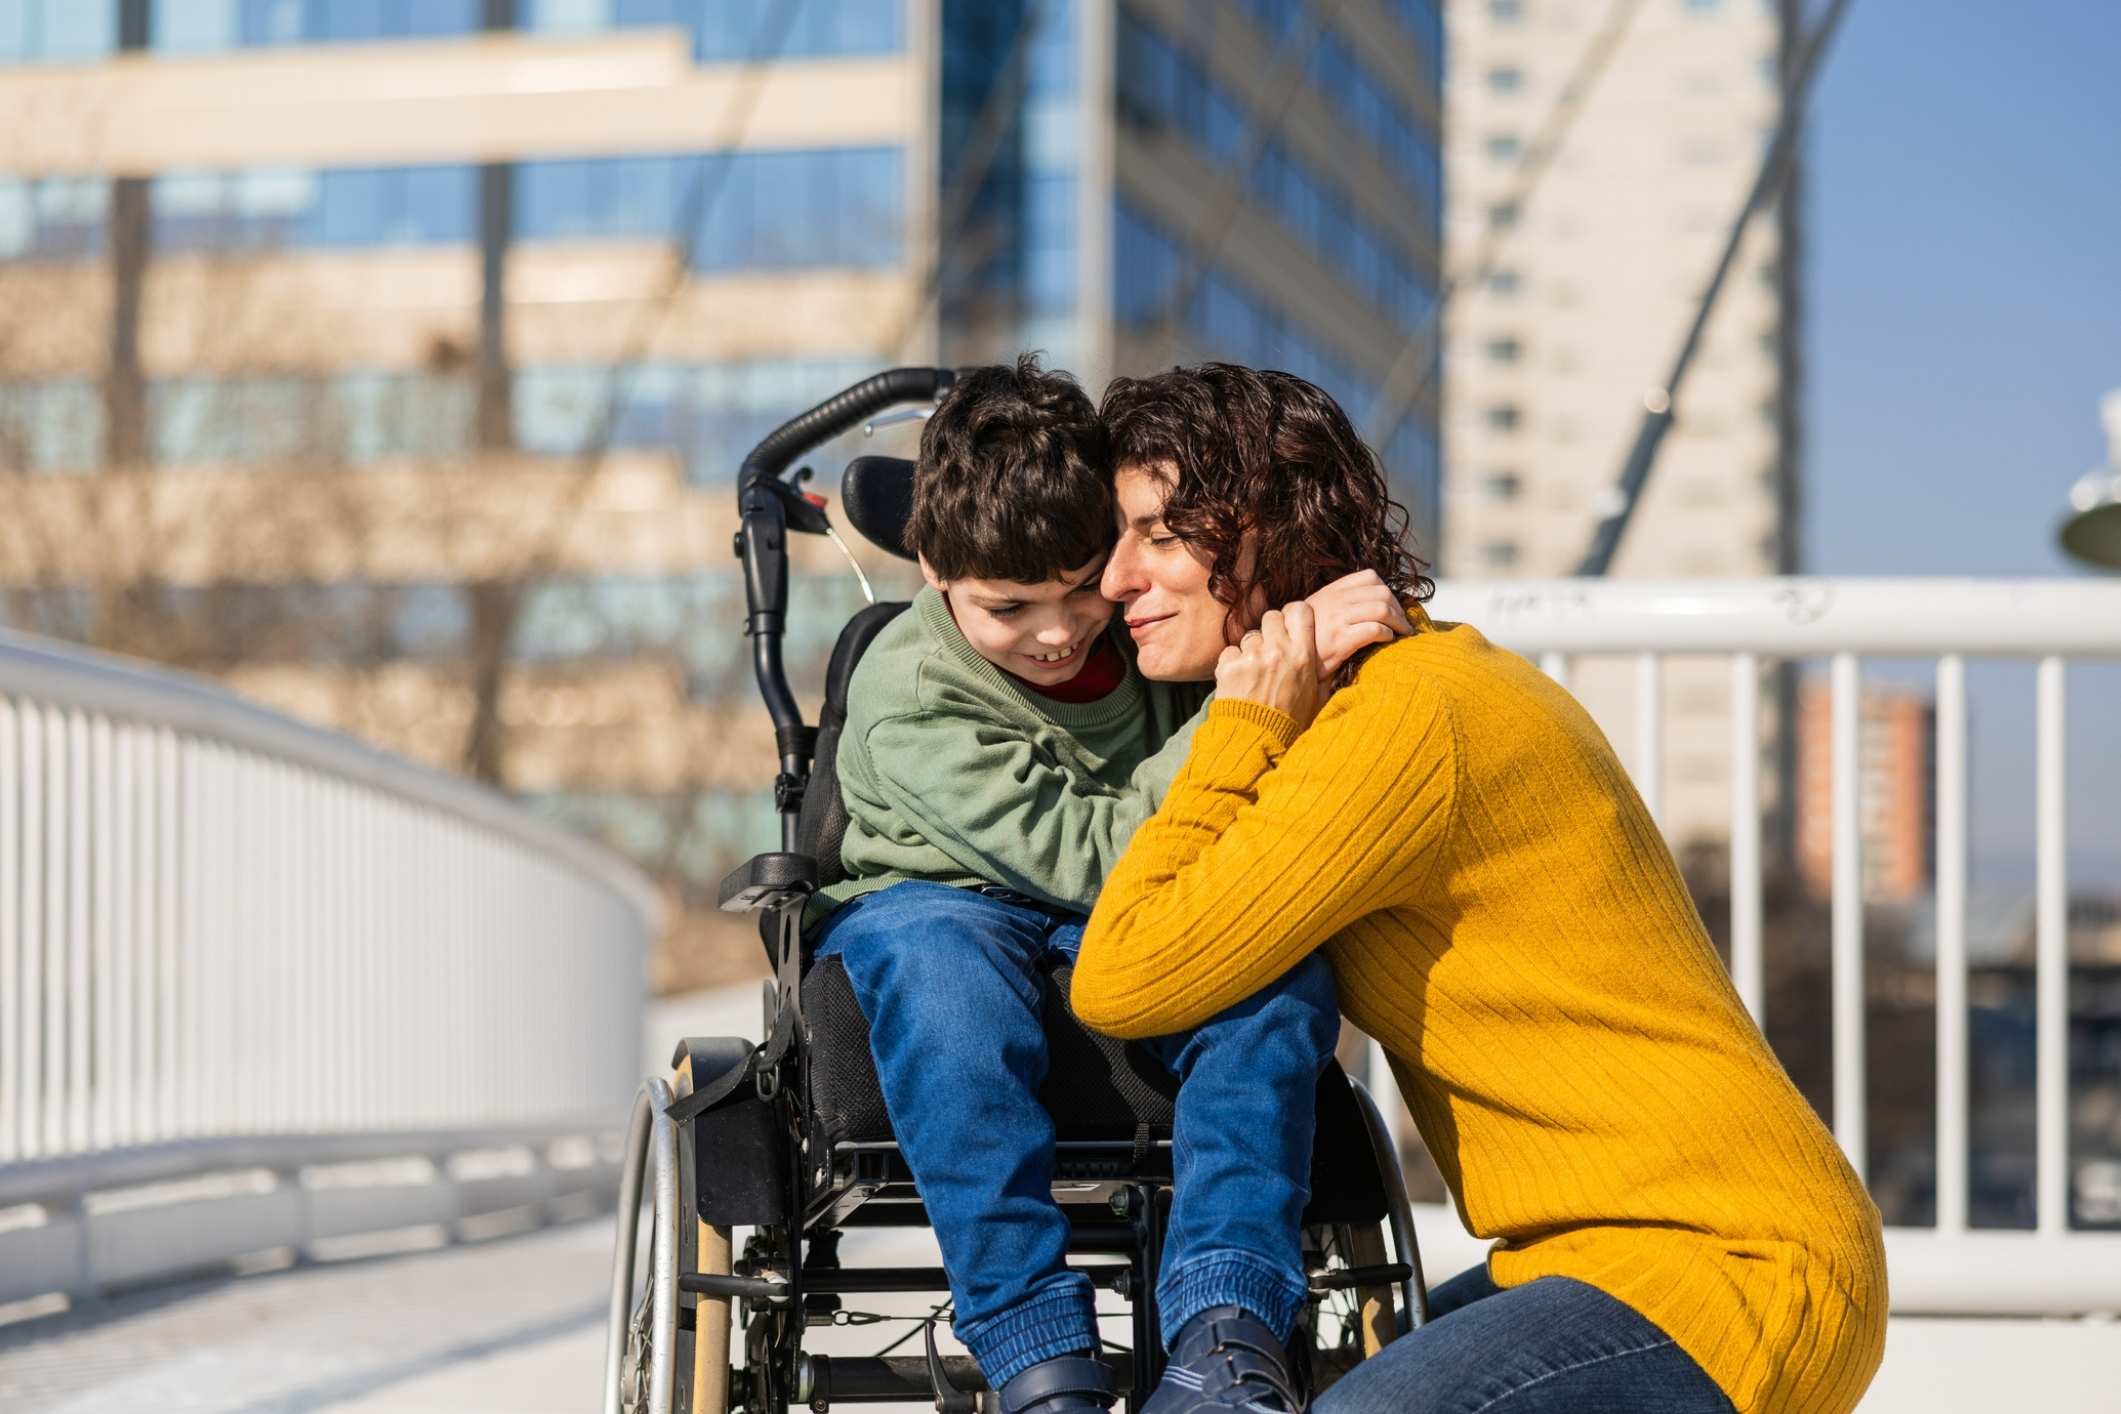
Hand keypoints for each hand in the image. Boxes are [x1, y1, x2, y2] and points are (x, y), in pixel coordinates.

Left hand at [1215, 604, 1324, 728]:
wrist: (1258, 742)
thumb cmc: (1291, 722)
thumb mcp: (1316, 696)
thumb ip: (1322, 671)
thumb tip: (1332, 656)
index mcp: (1303, 654)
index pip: (1299, 610)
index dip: (1293, 615)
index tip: (1290, 625)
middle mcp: (1278, 650)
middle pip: (1271, 616)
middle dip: (1271, 630)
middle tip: (1271, 649)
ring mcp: (1252, 657)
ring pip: (1250, 636)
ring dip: (1252, 650)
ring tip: (1255, 673)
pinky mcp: (1229, 666)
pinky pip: (1230, 651)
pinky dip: (1232, 663)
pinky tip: (1240, 681)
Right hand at [1304, 570, 1414, 678]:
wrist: (1286, 657)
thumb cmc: (1305, 639)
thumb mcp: (1316, 610)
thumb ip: (1337, 601)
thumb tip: (1365, 602)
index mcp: (1332, 591)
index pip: (1369, 576)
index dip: (1387, 590)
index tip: (1392, 606)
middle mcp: (1336, 601)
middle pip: (1382, 592)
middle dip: (1398, 608)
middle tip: (1403, 623)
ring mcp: (1338, 619)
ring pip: (1382, 609)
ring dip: (1398, 621)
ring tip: (1402, 633)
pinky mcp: (1341, 639)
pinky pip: (1374, 629)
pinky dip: (1387, 634)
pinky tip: (1387, 640)